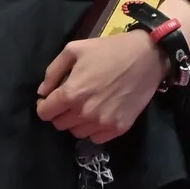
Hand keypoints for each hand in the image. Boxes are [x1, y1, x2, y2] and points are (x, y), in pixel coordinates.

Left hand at [36, 30, 168, 144]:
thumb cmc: (108, 50)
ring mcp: (103, 123)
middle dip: (60, 113)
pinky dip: (93, 129)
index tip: (51, 99)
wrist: (147, 57)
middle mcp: (85, 113)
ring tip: (86, 106)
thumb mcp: (73, 50)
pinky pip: (96, 138)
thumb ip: (53, 72)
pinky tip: (99, 114)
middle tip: (70, 100)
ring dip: (76, 122)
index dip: (44, 106)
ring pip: (77, 132)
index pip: (45, 114)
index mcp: (71, 94)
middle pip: (59, 124)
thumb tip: (43, 92)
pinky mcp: (120, 128)